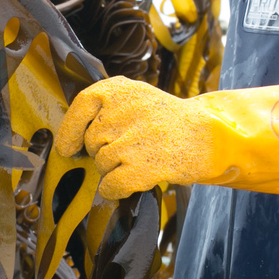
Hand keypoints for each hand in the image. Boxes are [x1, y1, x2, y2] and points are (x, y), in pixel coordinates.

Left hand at [54, 76, 278, 199]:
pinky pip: (111, 185)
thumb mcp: (136, 98)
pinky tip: (131, 182)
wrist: (210, 136)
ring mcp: (131, 139)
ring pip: (102, 164)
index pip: (81, 105)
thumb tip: (71, 139)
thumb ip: (105, 109)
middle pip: (92, 142)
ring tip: (143, 157)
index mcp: (118, 89)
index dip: (70, 130)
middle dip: (105, 151)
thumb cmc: (169, 120)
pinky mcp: (142, 166)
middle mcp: (121, 110)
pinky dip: (116, 190)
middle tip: (135, 146)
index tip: (68, 147)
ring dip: (115, 169)